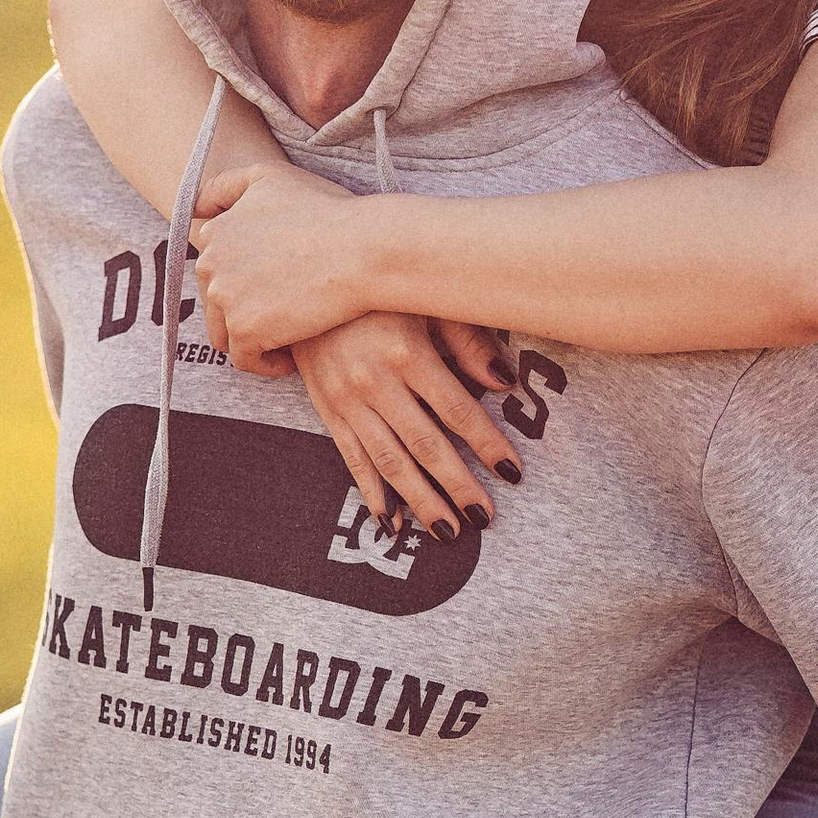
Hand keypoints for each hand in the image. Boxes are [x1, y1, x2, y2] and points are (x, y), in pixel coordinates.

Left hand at [191, 162, 391, 362]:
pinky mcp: (245, 329)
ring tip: (290, 336)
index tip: (277, 284)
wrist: (361, 249)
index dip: (246, 280)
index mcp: (215, 232)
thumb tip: (197, 209)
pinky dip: (267, 363)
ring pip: (227, 334)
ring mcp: (225, 298)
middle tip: (290, 311)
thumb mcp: (271, 177)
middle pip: (218, 304)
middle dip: (248, 309)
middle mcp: (210, 264)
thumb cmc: (327, 212)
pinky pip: (246, 360)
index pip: (216, 271)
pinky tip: (293, 357)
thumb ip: (226, 186)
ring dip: (254, 338)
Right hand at [293, 314, 524, 538]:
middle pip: (425, 445)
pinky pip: (353, 460)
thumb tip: (504, 382)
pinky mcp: (328, 412)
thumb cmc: (380, 292)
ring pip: (390, 462)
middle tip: (484, 517)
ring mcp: (347, 401)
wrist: (304, 286)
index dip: (486, 444)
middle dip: (457, 485)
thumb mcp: (426, 300)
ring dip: (420, 500)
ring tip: (448, 532)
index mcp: (407, 353)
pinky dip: (373, 494)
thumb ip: (466, 341)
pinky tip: (392, 522)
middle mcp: (375, 382)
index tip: (512, 472)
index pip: (456, 410)